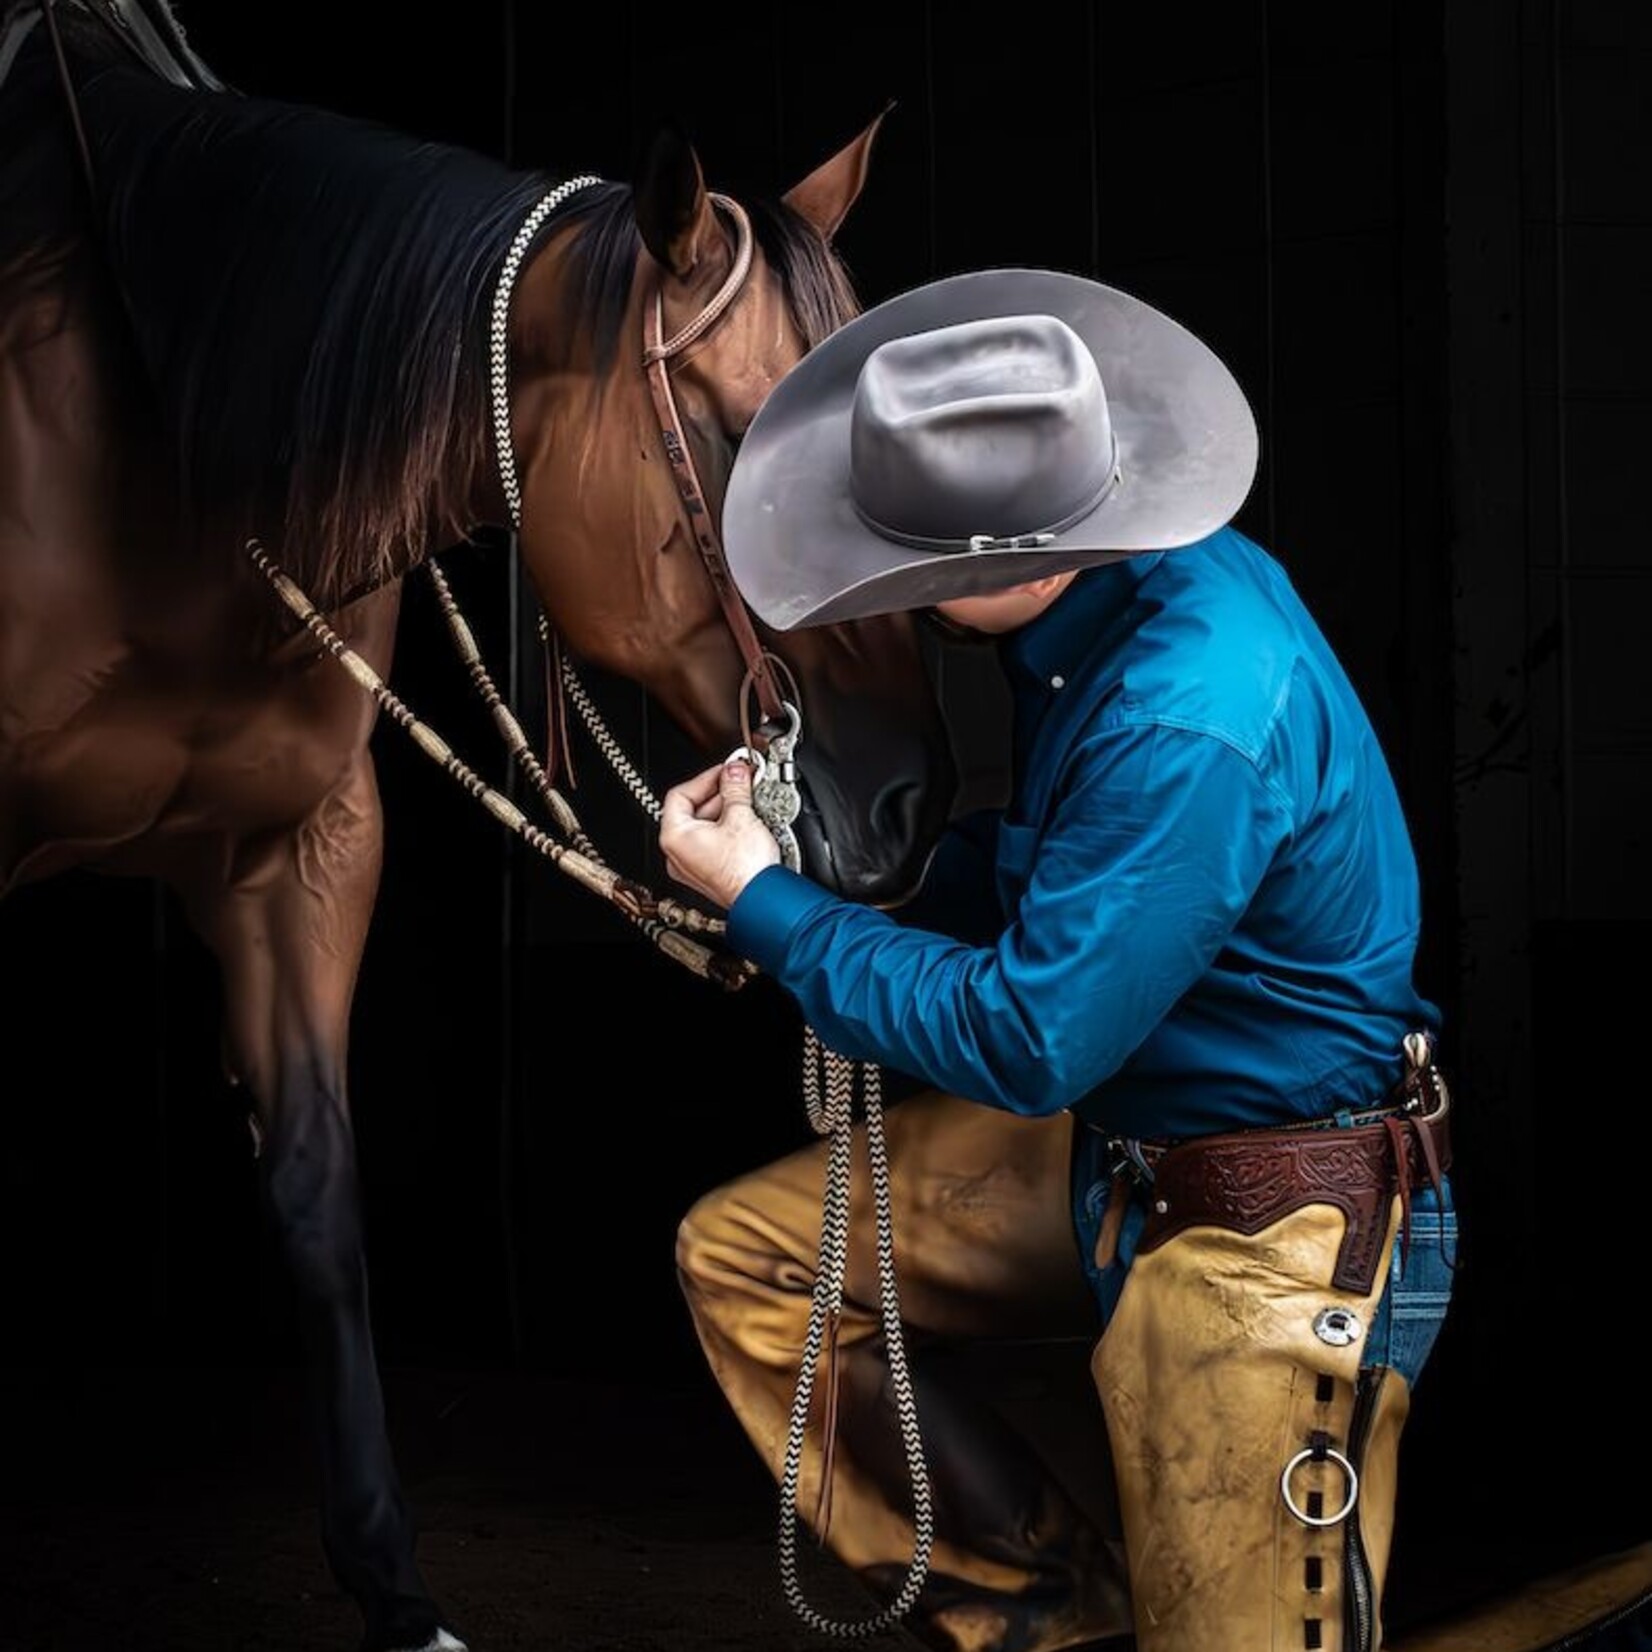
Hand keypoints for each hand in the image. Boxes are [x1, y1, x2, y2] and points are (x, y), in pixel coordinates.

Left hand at [659, 755, 781, 908]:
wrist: (763, 900)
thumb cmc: (746, 871)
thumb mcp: (741, 817)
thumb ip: (735, 787)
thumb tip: (734, 771)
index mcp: (674, 837)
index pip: (680, 794)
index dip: (706, 778)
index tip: (726, 771)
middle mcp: (678, 854)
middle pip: (693, 810)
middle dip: (720, 794)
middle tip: (741, 783)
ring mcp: (692, 866)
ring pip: (704, 827)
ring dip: (726, 811)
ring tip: (748, 803)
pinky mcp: (709, 874)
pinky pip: (713, 843)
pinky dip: (727, 830)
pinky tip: (746, 824)